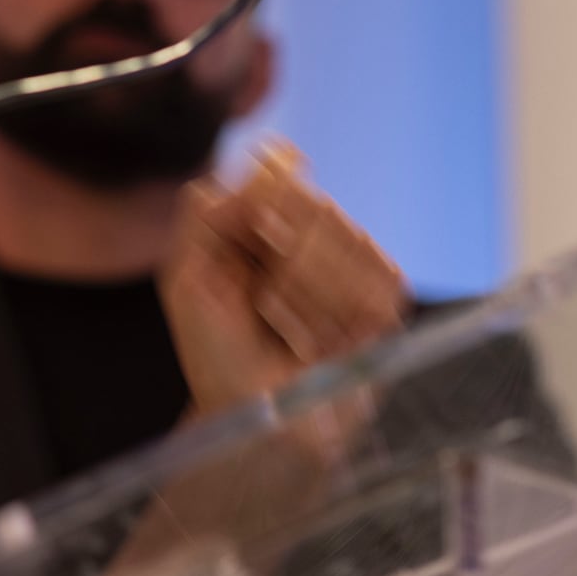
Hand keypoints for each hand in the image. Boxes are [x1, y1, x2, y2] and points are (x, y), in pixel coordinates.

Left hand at [159, 143, 408, 419]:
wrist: (251, 417)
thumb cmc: (216, 350)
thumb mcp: (190, 276)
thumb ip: (213, 210)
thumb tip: (273, 158)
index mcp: (268, 218)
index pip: (283, 179)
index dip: (271, 208)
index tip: (258, 238)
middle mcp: (316, 235)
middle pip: (321, 212)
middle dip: (287, 264)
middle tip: (264, 302)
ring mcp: (355, 268)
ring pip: (350, 249)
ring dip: (306, 299)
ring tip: (284, 330)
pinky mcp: (386, 307)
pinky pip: (376, 289)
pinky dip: (334, 319)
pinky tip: (312, 342)